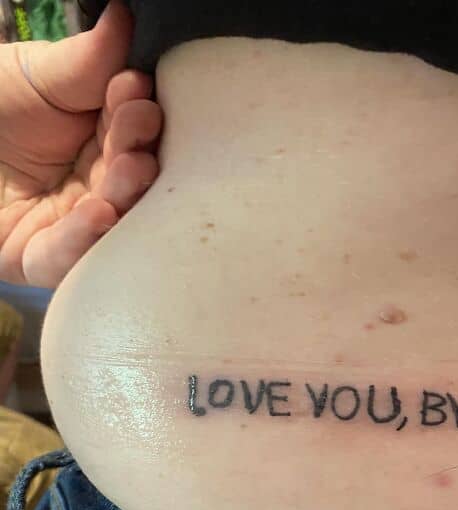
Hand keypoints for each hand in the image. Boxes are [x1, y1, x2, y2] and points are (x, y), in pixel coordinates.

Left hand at [0, 0, 162, 287]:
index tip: (135, 90)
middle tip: (139, 127)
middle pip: (128, 180)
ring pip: (111, 221)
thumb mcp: (39, 76)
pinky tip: (101, 211)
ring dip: (125, 194)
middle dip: (138, 154)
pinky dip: (88, 236)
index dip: (137, 115)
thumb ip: (88, 59)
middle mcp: (93, 187)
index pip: (130, 133)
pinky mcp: (38, 258)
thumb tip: (123, 14)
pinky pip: (69, 256)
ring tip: (130, 168)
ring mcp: (70, 225)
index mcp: (100, 144)